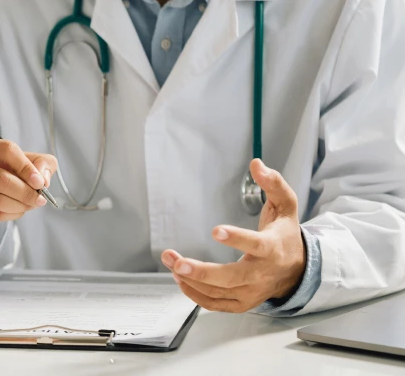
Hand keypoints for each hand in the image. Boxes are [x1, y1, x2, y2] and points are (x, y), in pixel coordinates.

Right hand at [0, 137, 57, 226]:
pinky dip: (11, 214)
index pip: (6, 150)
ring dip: (20, 205)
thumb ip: (38, 162)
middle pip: (0, 179)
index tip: (39, 181)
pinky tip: (18, 210)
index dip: (26, 166)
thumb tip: (44, 179)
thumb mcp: (16, 160)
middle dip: (25, 191)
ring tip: (31, 204)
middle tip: (40, 199)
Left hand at [162, 159, 305, 312]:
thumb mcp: (286, 206)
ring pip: (218, 292)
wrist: (297, 271)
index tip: (216, 230)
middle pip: (231, 277)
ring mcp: (251, 292)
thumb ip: (273, 184)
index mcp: (273, 249)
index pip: (256, 245)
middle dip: (201, 271)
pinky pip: (215, 304)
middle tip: (177, 262)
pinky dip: (195, 294)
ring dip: (190, 279)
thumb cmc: (285, 236)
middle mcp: (261, 274)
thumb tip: (256, 164)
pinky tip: (180, 279)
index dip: (236, 238)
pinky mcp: (242, 303)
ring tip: (171, 261)